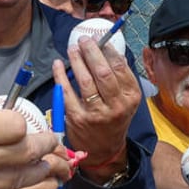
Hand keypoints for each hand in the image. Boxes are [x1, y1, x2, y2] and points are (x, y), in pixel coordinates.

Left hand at [53, 32, 141, 181]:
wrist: (104, 150)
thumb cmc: (113, 118)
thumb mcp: (125, 100)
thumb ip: (119, 78)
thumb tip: (105, 49)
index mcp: (131, 97)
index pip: (119, 67)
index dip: (107, 49)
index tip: (99, 39)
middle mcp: (116, 105)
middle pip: (102, 72)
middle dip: (91, 51)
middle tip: (83, 40)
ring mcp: (96, 113)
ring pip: (84, 80)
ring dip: (76, 60)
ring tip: (72, 49)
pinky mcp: (78, 118)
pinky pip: (66, 92)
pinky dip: (60, 75)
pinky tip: (58, 65)